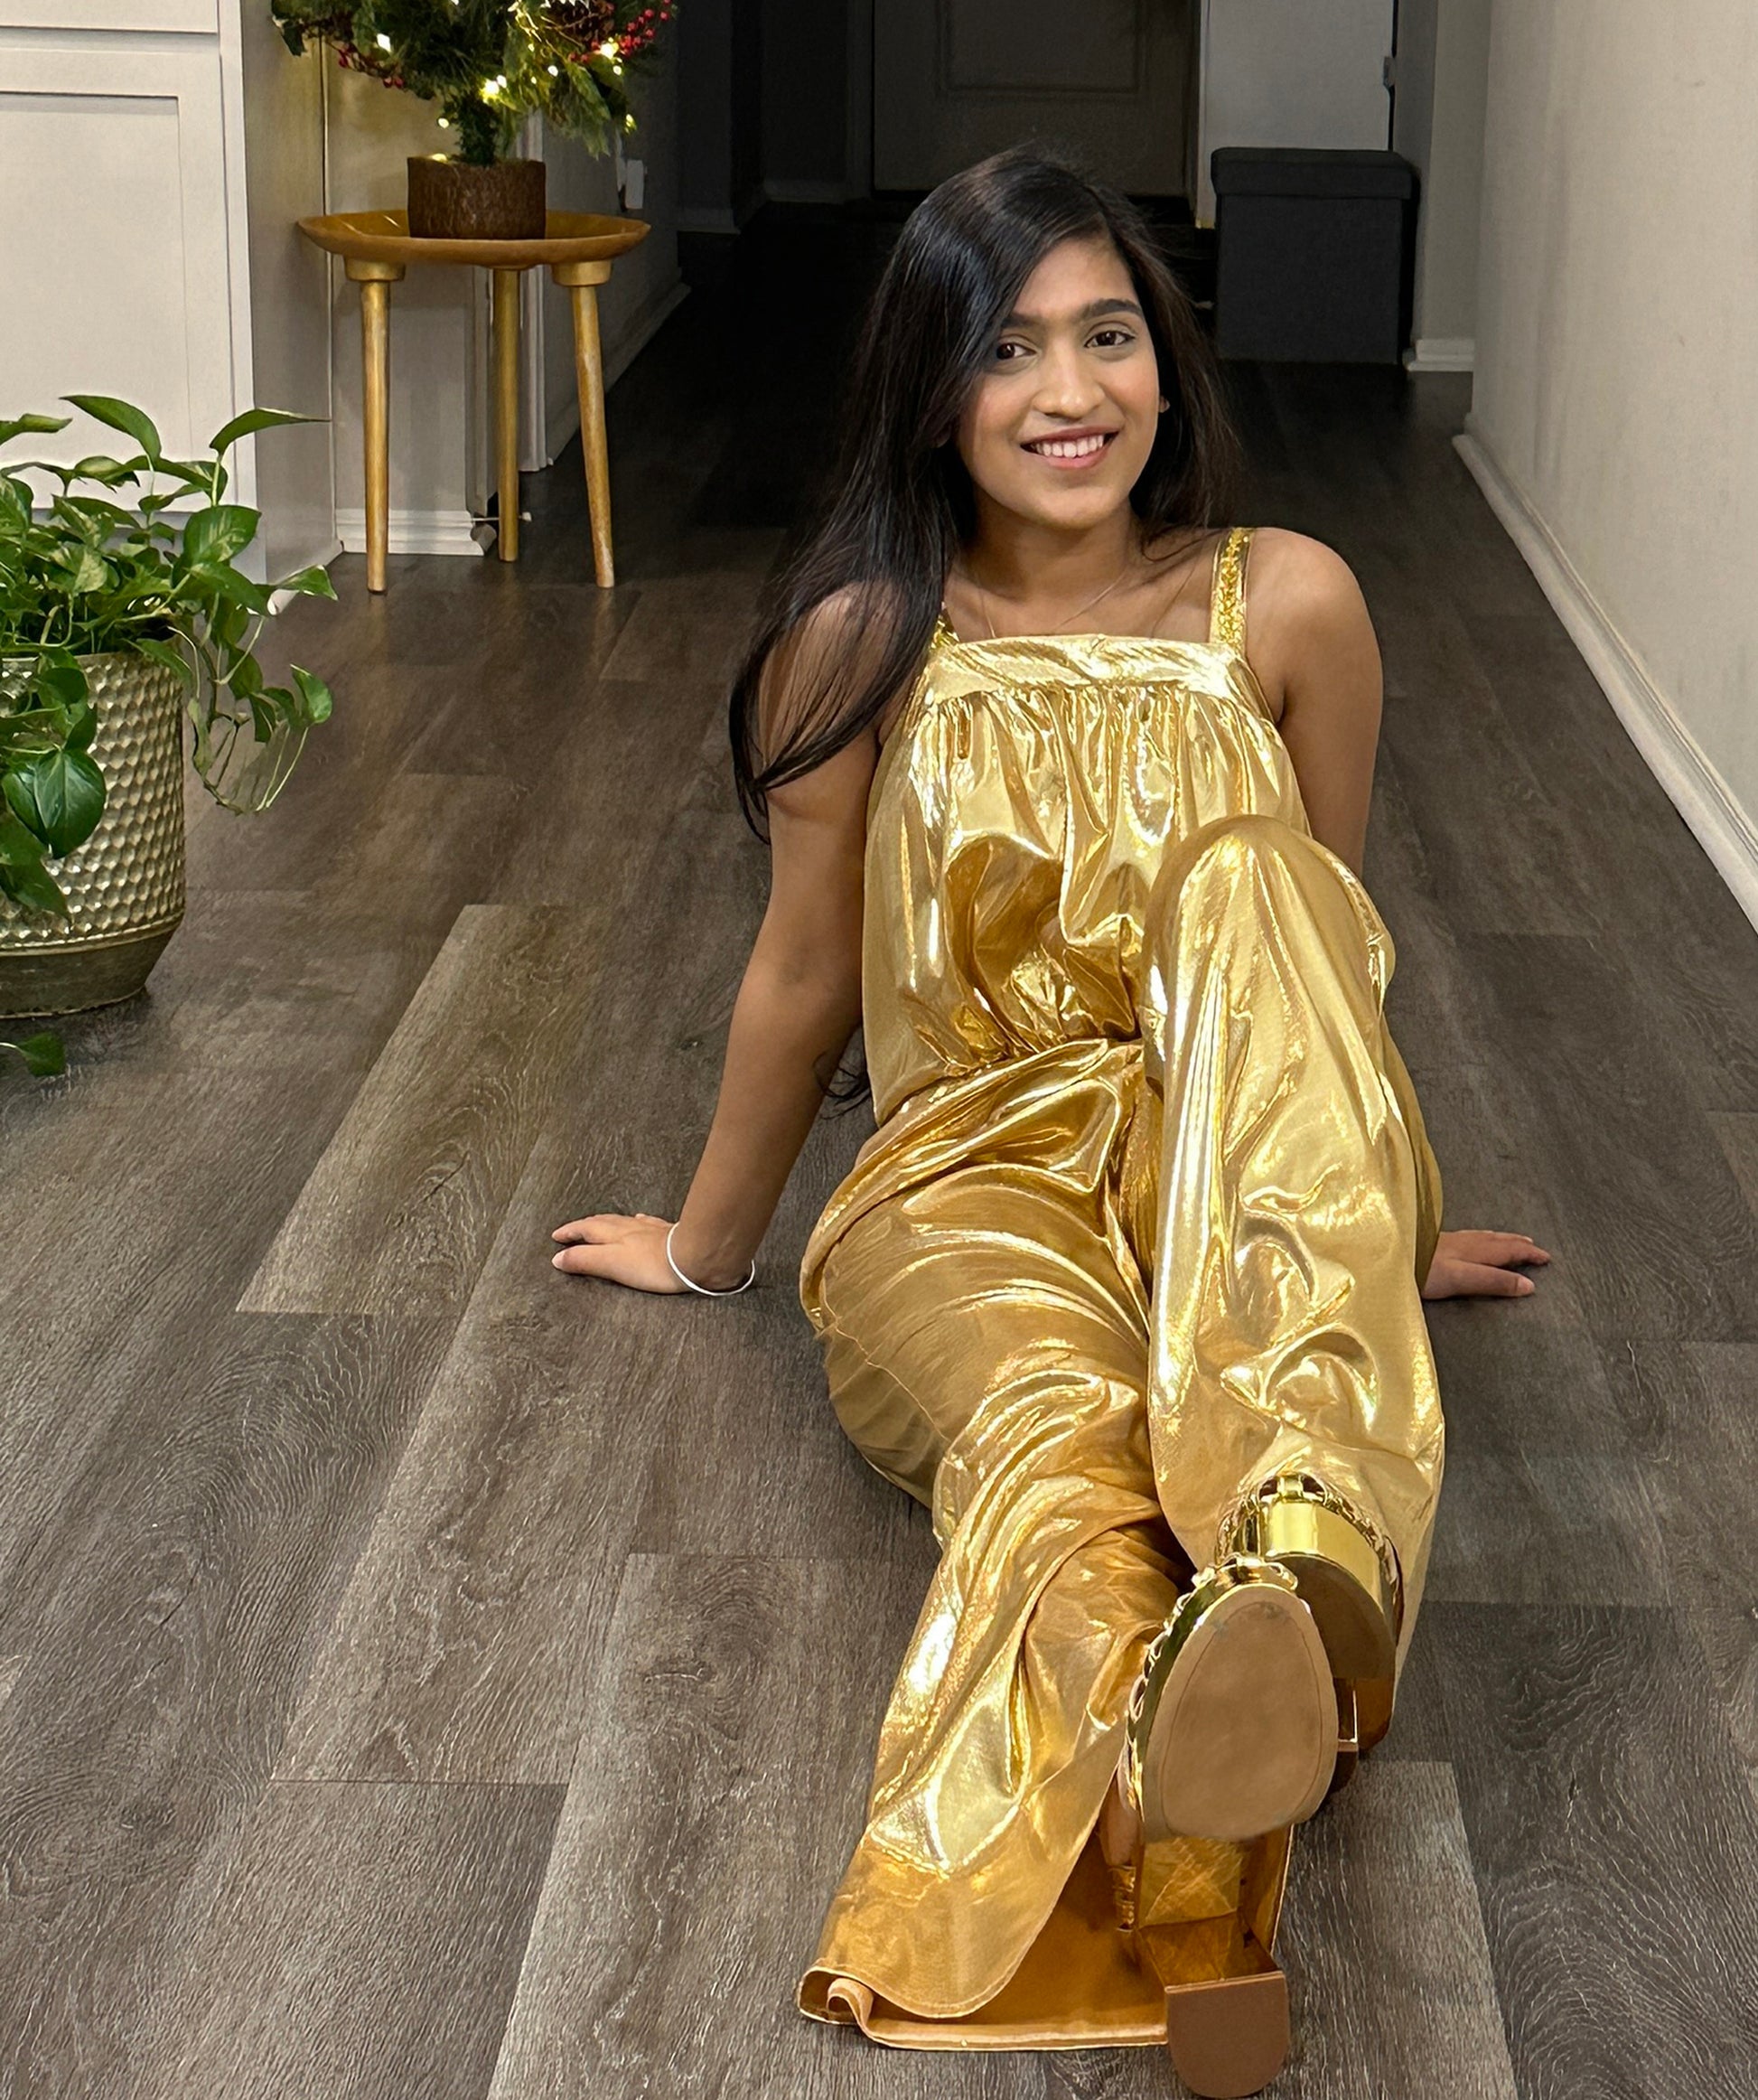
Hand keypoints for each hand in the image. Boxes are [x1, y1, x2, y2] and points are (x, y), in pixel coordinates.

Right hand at [551, 1211, 686, 1293]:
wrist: (692, 1255)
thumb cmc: (653, 1264)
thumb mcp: (610, 1264)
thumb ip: (584, 1260)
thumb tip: (559, 1258)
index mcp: (611, 1233)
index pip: (583, 1229)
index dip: (569, 1232)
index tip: (557, 1235)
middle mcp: (628, 1227)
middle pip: (600, 1222)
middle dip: (584, 1226)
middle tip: (572, 1229)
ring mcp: (648, 1229)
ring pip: (620, 1221)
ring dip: (606, 1223)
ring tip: (599, 1224)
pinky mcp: (666, 1234)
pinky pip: (644, 1224)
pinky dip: (634, 1223)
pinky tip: (639, 1222)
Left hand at [1421, 1228, 1550, 1300]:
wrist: (1385, 1259)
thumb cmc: (1420, 1271)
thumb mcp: (1462, 1279)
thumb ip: (1493, 1282)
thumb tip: (1528, 1285)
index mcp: (1473, 1250)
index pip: (1508, 1251)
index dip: (1528, 1255)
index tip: (1547, 1258)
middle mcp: (1463, 1242)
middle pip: (1496, 1241)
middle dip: (1517, 1244)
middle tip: (1534, 1247)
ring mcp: (1447, 1241)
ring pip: (1482, 1238)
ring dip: (1500, 1240)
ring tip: (1511, 1240)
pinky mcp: (1433, 1244)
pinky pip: (1468, 1238)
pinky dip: (1481, 1239)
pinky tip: (1471, 1242)